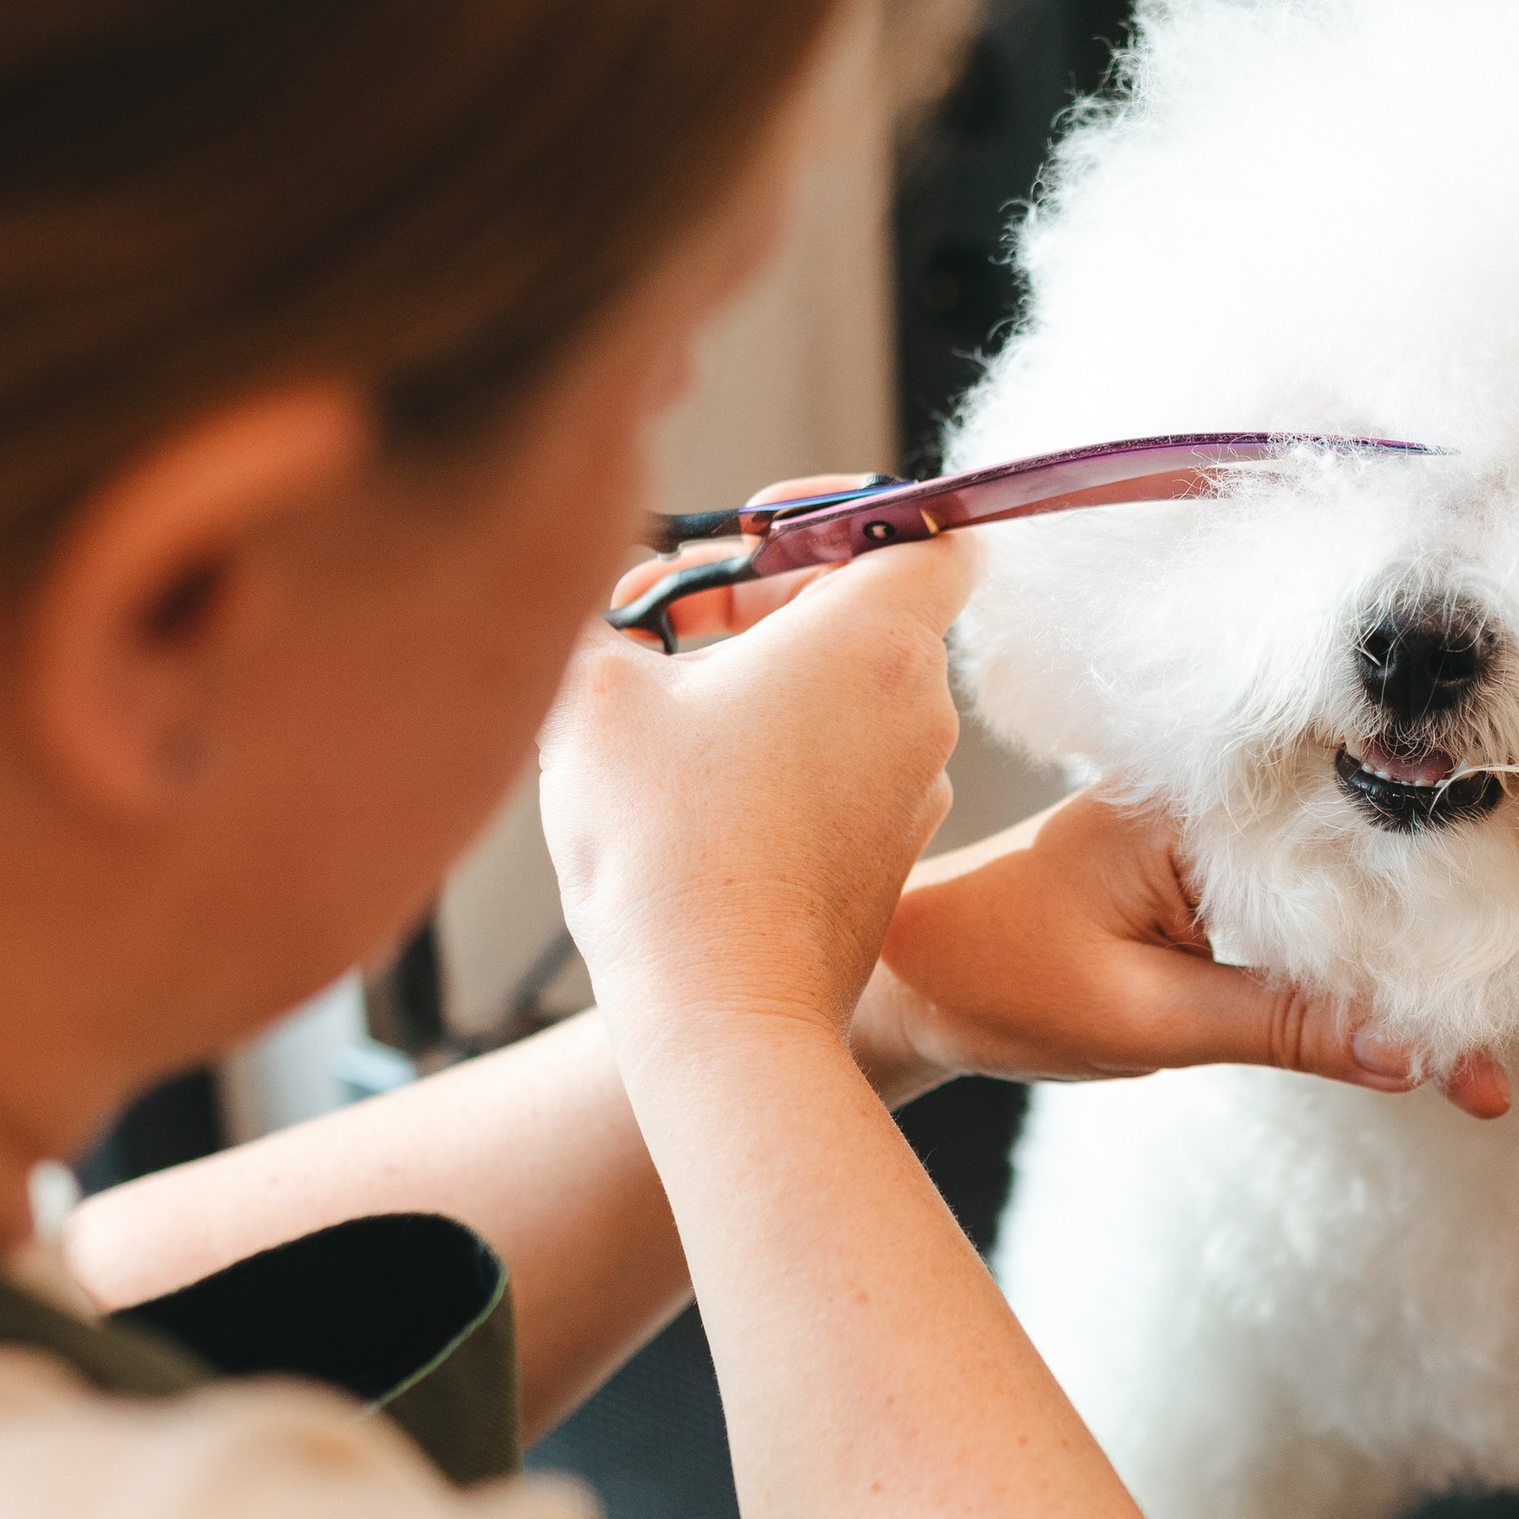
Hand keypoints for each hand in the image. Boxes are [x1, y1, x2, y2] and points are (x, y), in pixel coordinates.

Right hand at [540, 481, 969, 1049]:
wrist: (719, 1009)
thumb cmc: (664, 846)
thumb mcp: (591, 691)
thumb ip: (602, 615)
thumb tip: (608, 610)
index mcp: (876, 638)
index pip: (928, 528)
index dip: (849, 509)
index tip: (760, 532)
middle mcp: (919, 708)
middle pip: (868, 608)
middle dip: (765, 596)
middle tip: (665, 621)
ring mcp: (914, 788)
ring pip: (853, 693)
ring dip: (768, 679)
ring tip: (665, 709)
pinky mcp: (892, 854)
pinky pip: (848, 768)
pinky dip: (785, 753)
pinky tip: (697, 788)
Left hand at [859, 792, 1512, 1117]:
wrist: (907, 971)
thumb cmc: (996, 981)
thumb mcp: (1145, 1020)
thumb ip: (1281, 1028)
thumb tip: (1408, 1054)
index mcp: (1184, 804)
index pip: (1342, 861)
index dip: (1420, 944)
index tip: (1482, 1036)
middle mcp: (1205, 794)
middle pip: (1355, 871)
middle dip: (1428, 963)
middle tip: (1492, 1065)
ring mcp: (1206, 824)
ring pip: (1333, 893)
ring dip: (1391, 969)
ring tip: (1468, 1056)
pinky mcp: (1202, 861)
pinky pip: (1297, 905)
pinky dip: (1341, 964)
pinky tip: (1389, 1020)